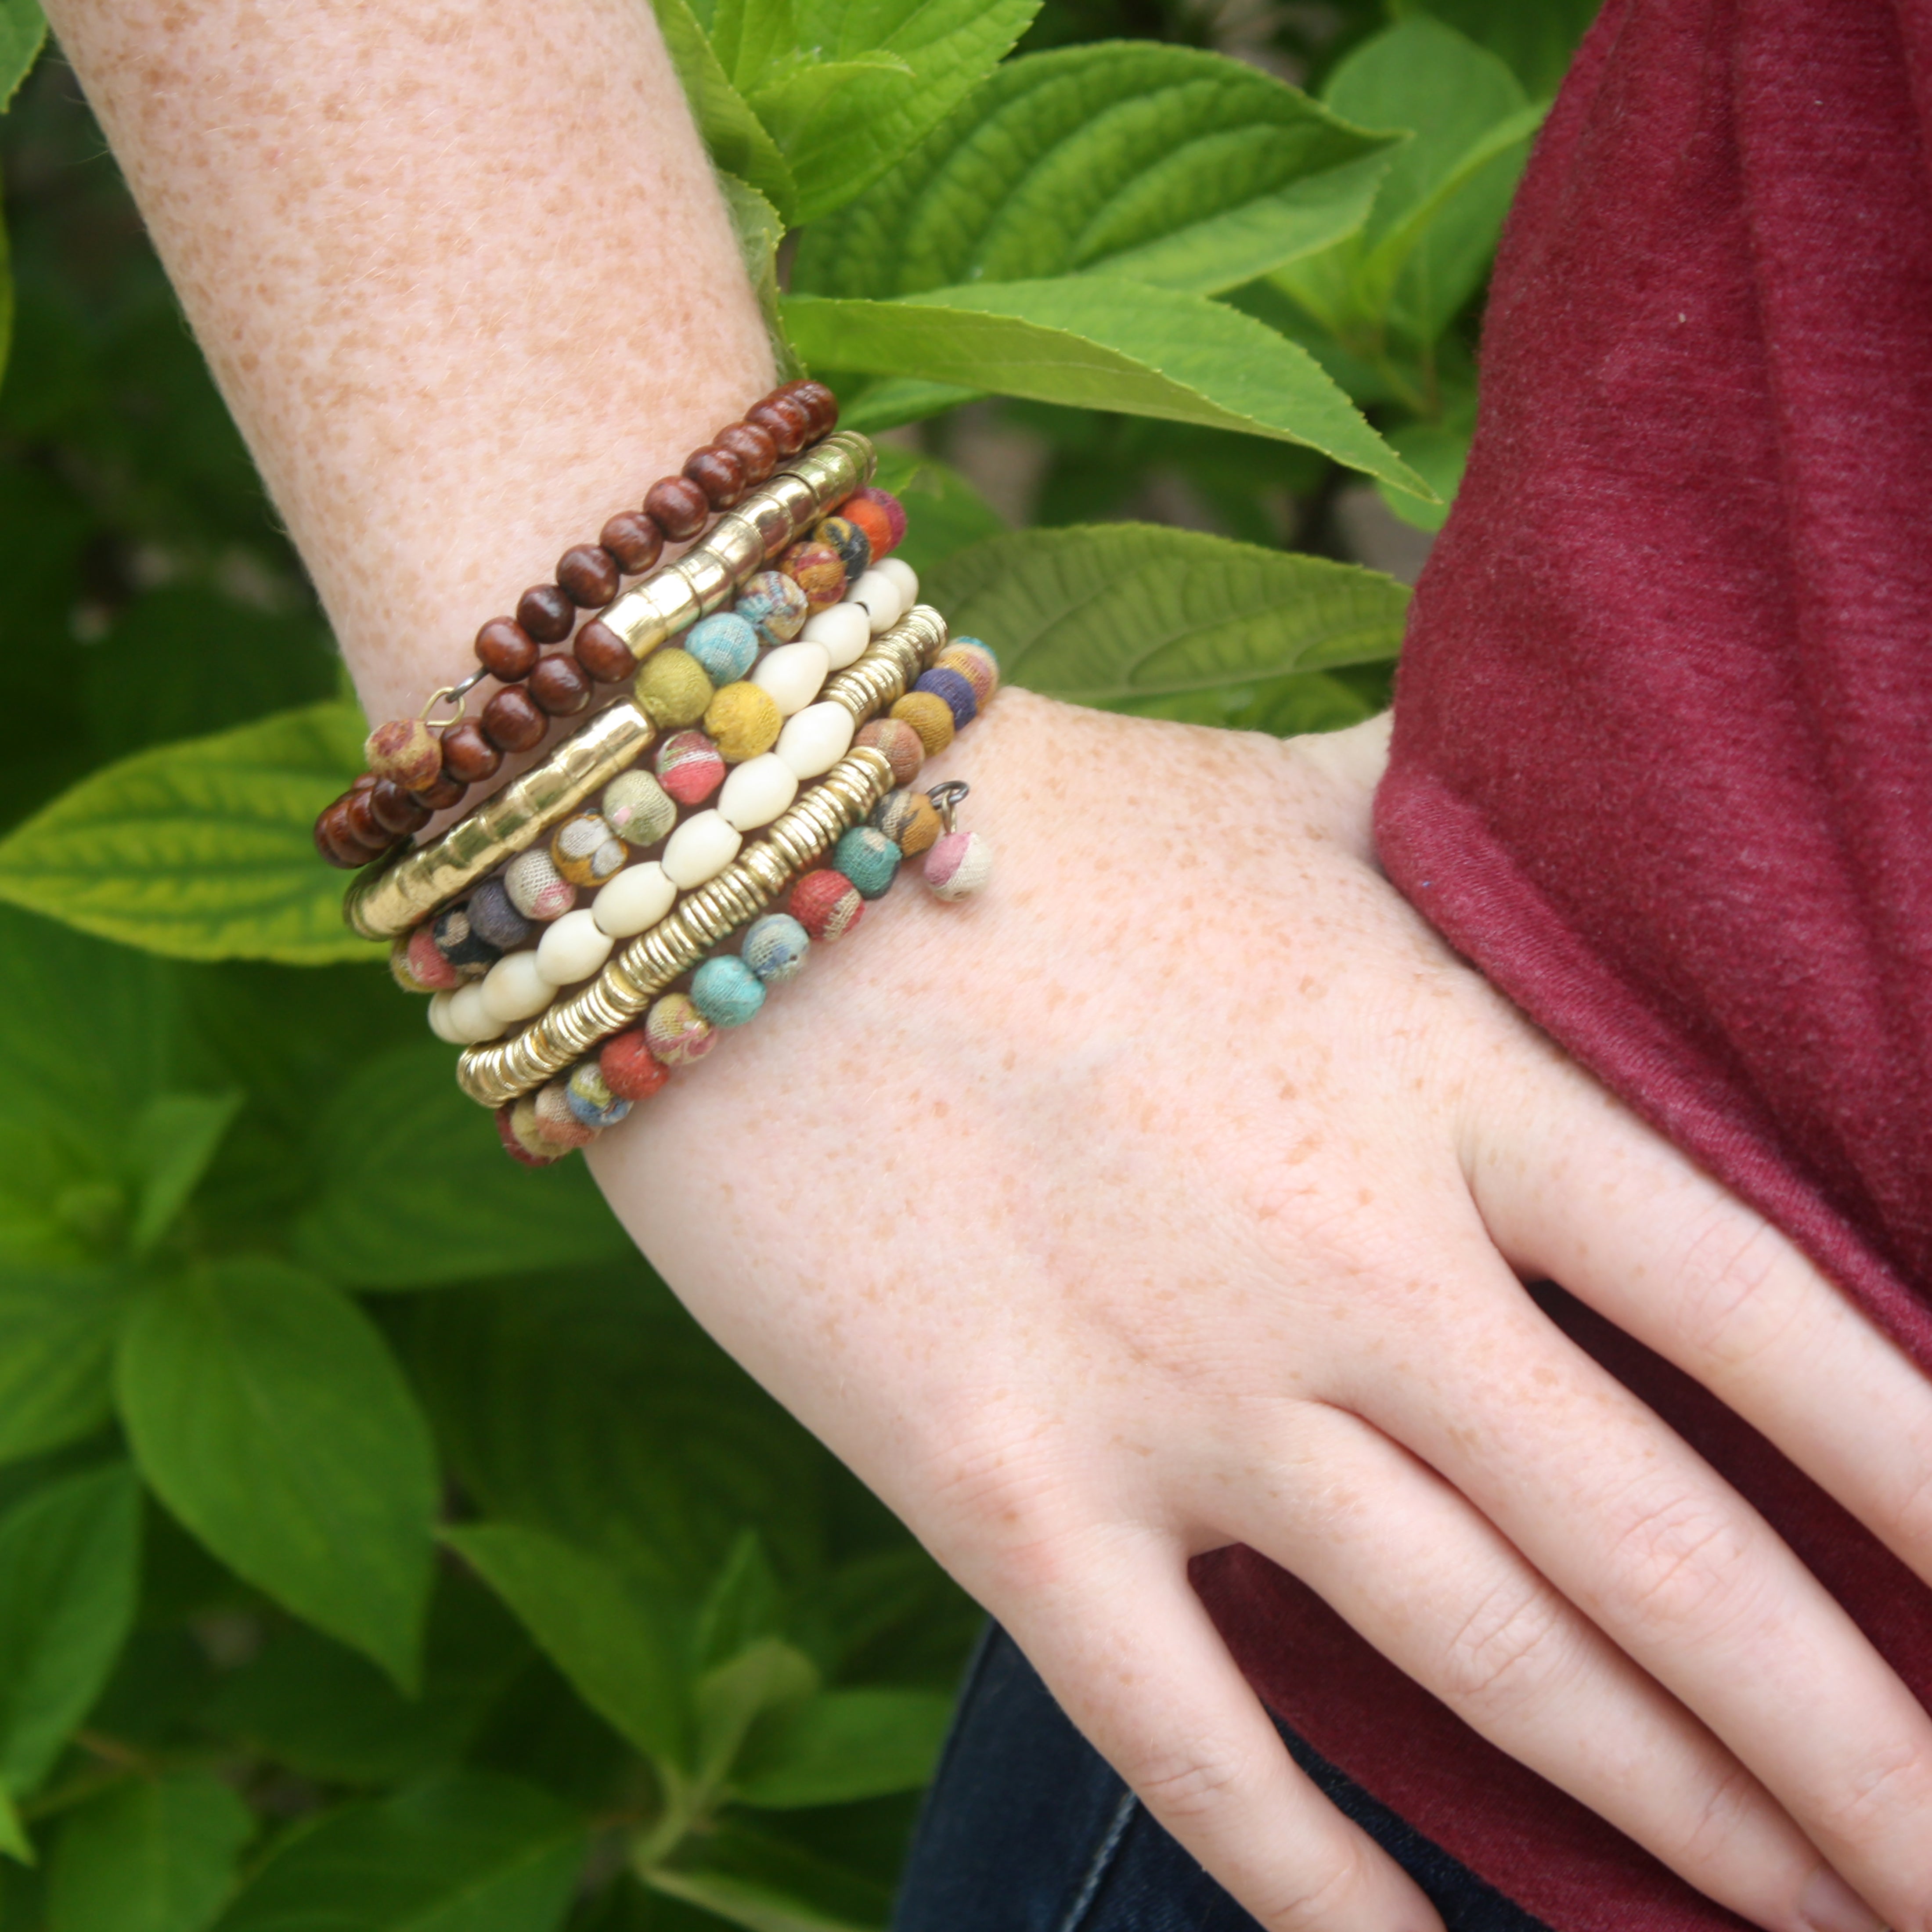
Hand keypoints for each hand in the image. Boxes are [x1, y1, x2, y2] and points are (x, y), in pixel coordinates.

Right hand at [592, 695, 1931, 1931]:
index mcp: (1441, 1083)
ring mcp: (1177, 1400)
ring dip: (1672, 1825)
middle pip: (1666, 1560)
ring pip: (1480, 1674)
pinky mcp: (1005, 1493)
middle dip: (1858, 1750)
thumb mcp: (1270, 798)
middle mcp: (1349, 1269)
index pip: (1768, 1319)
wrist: (721, 870)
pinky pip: (1196, 1746)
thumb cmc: (1010, 815)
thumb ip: (1442, 815)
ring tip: (1815, 1924)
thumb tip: (1560, 803)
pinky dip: (1324, 1894)